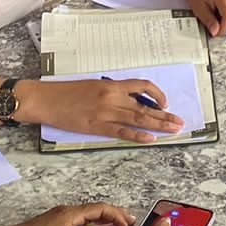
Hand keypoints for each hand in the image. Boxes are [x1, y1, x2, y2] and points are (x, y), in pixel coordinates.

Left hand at [0, 203, 133, 225]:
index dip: (116, 216)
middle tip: (129, 224)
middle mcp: (68, 211)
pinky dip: (93, 225)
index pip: (100, 209)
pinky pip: (81, 220)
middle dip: (115, 215)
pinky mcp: (57, 222)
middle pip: (96, 209)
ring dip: (104, 220)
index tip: (127, 225)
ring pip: (89, 215)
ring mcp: (61, 216)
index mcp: (70, 215)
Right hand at [20, 76, 183, 143]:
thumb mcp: (93, 86)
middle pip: (145, 107)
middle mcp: (112, 98)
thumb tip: (129, 100)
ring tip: (174, 130)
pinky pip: (122, 132)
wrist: (45, 99)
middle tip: (180, 122)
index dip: (157, 95)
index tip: (165, 103)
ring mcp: (105, 113)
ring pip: (138, 119)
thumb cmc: (66, 92)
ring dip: (158, 126)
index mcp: (112, 86)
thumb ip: (112, 92)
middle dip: (165, 115)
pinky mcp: (96, 127)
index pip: (142, 86)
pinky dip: (138, 136)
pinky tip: (150, 139)